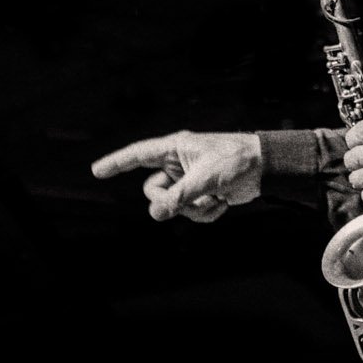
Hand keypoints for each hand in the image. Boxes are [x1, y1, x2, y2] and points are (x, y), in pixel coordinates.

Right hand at [90, 131, 262, 222]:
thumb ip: (178, 197)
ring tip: (215, 198)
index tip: (96, 171)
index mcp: (175, 148)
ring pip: (172, 205)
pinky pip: (190, 212)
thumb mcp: (205, 178)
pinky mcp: (202, 193)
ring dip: (193, 208)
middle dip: (168, 201)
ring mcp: (189, 180)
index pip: (138, 155)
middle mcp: (178, 163)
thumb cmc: (237, 161)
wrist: (266, 168)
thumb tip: (155, 214)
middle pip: (152, 190)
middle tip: (184, 202)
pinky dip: (206, 213)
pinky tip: (223, 203)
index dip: (117, 163)